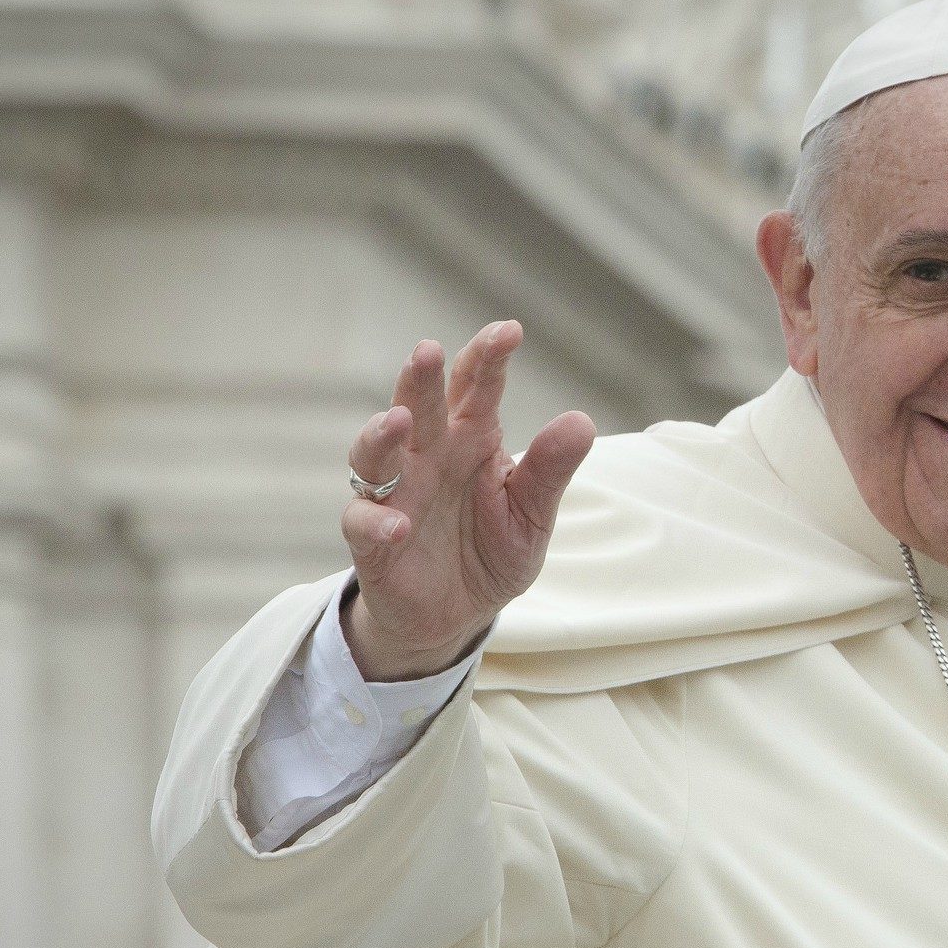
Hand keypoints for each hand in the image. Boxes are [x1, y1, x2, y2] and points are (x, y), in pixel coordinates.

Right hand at [339, 321, 594, 680]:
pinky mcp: (373, 541)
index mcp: (470, 440)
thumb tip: (581, 421)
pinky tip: (400, 524)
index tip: (508, 332)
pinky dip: (378, 521)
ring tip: (398, 420)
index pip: (475, 388)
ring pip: (375, 453)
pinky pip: (365, 524)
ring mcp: (395, 495)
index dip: (486, 358)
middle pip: (419, 406)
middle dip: (421, 378)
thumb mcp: (532, 515)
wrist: (459, 615)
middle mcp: (428, 457)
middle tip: (428, 350)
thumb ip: (550, 471)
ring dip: (382, 434)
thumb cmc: (493, 551)